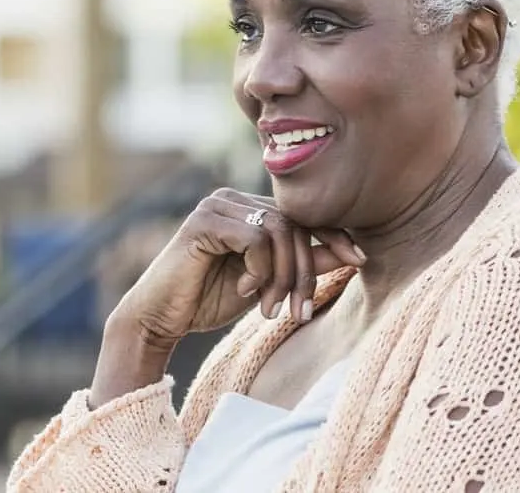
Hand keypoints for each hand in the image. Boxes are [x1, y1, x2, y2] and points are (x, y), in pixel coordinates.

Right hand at [112, 187, 364, 350]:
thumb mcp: (267, 283)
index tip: (360, 260)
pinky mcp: (204, 221)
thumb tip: (348, 253)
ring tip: (270, 307)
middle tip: (300, 311)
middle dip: (305, 271)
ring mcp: (218, 205)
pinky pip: (255, 238)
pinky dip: (259, 269)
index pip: (303, 215)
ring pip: (280, 230)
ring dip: (283, 276)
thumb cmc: (208, 300)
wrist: (159, 320)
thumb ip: (301, 263)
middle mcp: (235, 198)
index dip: (334, 235)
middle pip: (296, 224)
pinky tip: (245, 289)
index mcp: (249, 209)